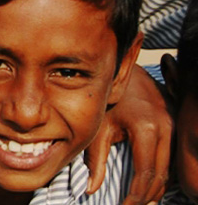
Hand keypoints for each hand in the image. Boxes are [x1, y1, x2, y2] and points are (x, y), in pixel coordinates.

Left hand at [86, 61, 169, 203]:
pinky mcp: (177, 123)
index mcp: (147, 129)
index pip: (145, 173)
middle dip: (148, 195)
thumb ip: (95, 160)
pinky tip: (152, 182)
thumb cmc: (108, 100)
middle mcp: (167, 127)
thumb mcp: (99, 128)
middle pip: (162, 173)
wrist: (125, 74)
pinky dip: (164, 172)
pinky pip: (173, 155)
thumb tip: (90, 189)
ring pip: (171, 166)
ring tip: (143, 200)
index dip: (136, 195)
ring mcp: (175, 124)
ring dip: (158, 186)